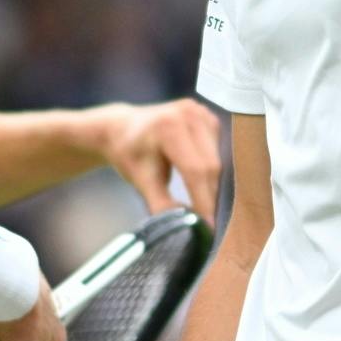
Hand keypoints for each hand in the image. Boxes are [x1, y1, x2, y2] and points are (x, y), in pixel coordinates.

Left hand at [96, 100, 223, 225]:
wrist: (122, 129)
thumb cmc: (129, 155)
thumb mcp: (141, 181)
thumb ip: (163, 205)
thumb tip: (186, 227)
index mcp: (169, 127)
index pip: (194, 170)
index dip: (203, 200)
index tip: (207, 227)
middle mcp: (189, 114)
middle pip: (210, 166)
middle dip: (209, 196)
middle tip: (206, 222)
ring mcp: (201, 113)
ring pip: (217, 160)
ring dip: (211, 185)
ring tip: (200, 204)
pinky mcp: (208, 117)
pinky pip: (217, 152)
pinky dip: (211, 171)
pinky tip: (199, 181)